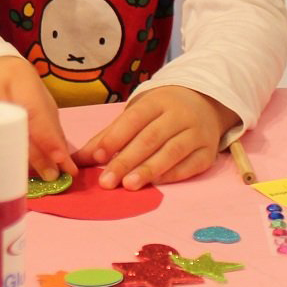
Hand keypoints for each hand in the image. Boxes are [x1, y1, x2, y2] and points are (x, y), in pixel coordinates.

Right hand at [0, 56, 74, 178]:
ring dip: (11, 160)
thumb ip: (51, 130)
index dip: (46, 138)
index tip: (60, 161)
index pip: (33, 110)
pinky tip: (1, 169)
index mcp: (16, 76)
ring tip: (27, 176)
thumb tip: (65, 166)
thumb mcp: (39, 99)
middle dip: (33, 155)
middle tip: (50, 175)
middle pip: (12, 126)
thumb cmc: (18, 87)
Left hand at [74, 85, 235, 187]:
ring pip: (171, 152)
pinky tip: (154, 184)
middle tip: (107, 181)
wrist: (206, 103)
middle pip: (150, 138)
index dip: (115, 138)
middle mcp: (179, 114)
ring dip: (148, 170)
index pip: (134, 119)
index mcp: (158, 101)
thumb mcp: (137, 113)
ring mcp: (197, 133)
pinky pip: (190, 166)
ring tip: (128, 185)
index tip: (98, 156)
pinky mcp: (208, 152)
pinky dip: (171, 175)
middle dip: (127, 160)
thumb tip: (78, 160)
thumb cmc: (162, 111)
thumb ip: (109, 135)